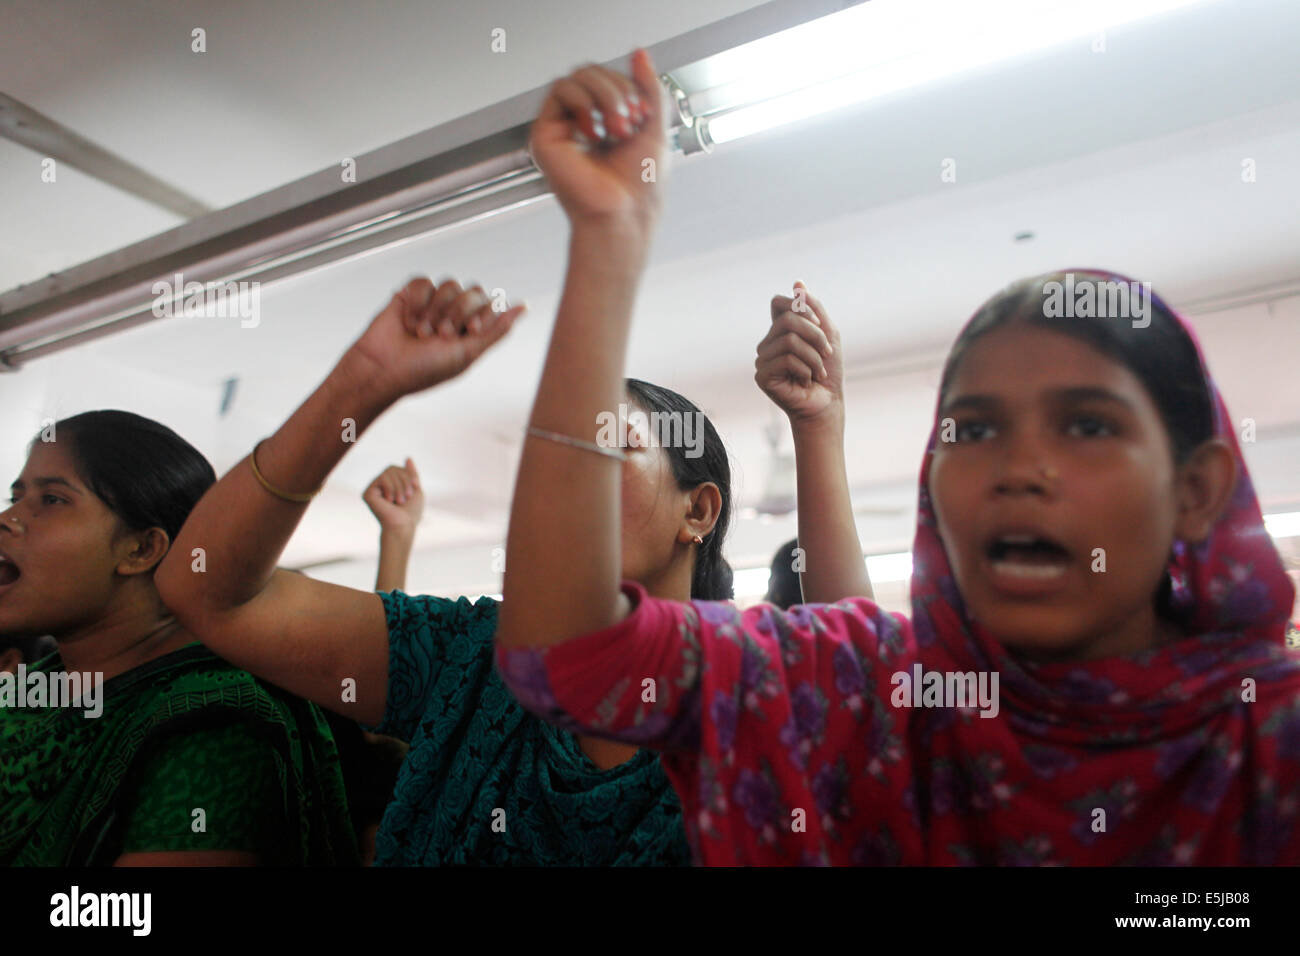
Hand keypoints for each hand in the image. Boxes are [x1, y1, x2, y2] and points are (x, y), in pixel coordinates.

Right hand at [341, 277, 524, 406]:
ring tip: (421, 332)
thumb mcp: (468, 354)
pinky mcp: (410, 295)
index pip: (492, 304)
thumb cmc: (423, 370)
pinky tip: (408, 321)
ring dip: (436, 310)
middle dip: (458, 312)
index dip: (482, 314)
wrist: (381, 369)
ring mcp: (433, 304)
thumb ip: (497, 330)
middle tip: (440, 335)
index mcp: (472, 330)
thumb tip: (524, 307)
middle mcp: (455, 315)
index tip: (469, 332)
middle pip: (473, 291)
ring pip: (449, 284)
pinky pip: (423, 282)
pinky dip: (417, 302)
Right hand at [364, 459, 424, 534]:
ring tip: (400, 500)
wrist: (403, 526)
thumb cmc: (411, 513)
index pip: (398, 468)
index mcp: (390, 485)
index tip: (415, 487)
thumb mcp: (416, 489)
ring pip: (388, 471)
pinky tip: (390, 500)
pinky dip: (391, 488)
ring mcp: (373, 489)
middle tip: (407, 496)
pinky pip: (382, 478)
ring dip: (400, 486)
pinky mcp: (367, 493)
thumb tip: (408, 457)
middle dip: (405, 480)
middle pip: (393, 468)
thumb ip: (411, 474)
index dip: (409, 475)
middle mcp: (379, 486)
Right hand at [529, 50, 666, 236]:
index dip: (628, 86)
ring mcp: (563, 128)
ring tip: (614, 128)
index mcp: (605, 121)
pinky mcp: (546, 134)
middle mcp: (582, 123)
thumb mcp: (655, 125)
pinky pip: (560, 90)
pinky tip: (594, 130)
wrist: (625, 212)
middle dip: (617, 91)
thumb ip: (650, 87)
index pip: (608, 78)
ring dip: (603, 96)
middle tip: (627, 124)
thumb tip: (639, 54)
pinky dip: (583, 102)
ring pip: (577, 77)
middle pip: (592, 72)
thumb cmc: (639, 185)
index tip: (642, 115)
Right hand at [755, 282, 843, 428]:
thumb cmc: (828, 371)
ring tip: (817, 372)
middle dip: (816, 335)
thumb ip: (813, 308)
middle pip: (788, 320)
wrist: (827, 403)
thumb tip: (797, 283)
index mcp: (780, 331)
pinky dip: (805, 369)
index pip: (778, 302)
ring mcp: (762, 359)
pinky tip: (805, 381)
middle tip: (827, 353)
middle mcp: (768, 342)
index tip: (818, 323)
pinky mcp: (762, 376)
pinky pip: (786, 360)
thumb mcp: (827, 333)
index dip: (800, 307)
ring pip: (789, 340)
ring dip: (813, 356)